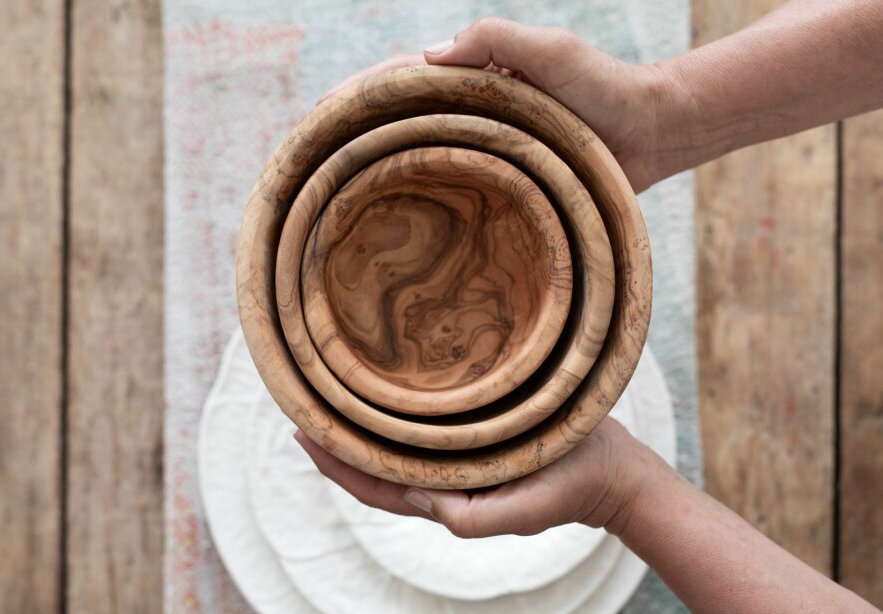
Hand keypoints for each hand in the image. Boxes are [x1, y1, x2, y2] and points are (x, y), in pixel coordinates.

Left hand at [294, 417, 663, 538]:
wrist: (612, 474)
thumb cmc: (569, 489)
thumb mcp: (521, 510)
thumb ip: (468, 516)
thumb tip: (414, 498)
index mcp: (447, 500)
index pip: (376, 488)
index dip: (337, 465)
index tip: (303, 433)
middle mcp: (446, 479)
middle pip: (377, 467)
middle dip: (339, 443)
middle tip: (303, 409)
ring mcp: (462, 459)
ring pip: (397, 449)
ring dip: (363, 429)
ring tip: (333, 400)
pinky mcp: (480, 438)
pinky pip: (427, 432)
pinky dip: (398, 419)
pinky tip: (389, 396)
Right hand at [319, 17, 694, 191]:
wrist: (652, 131)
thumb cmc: (606, 86)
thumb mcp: (553, 52)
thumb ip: (497, 41)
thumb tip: (426, 54)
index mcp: (473, 76)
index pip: (400, 81)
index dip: (357, 97)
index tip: (317, 119)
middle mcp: (471, 112)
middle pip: (397, 122)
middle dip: (352, 136)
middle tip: (310, 163)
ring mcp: (485, 148)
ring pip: (420, 157)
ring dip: (378, 172)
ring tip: (338, 197)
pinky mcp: (505, 180)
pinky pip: (455, 190)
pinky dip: (422, 201)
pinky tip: (400, 223)